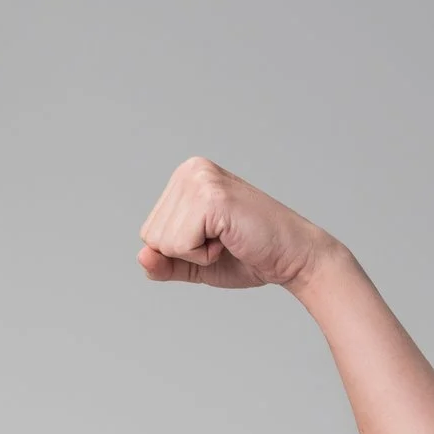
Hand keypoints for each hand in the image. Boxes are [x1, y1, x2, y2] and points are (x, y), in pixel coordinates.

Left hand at [136, 156, 338, 289]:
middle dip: (186, 252)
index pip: (149, 232)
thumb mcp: (194, 263)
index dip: (179, 251)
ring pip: (162, 242)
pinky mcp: (211, 197)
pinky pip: (179, 245)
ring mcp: (200, 180)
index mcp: (185, 178)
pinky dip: (204, 255)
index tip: (215, 239)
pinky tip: (230, 238)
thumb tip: (142, 256)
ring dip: (196, 253)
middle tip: (224, 240)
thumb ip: (164, 263)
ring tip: (228, 238)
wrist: (292, 258)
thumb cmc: (248, 256)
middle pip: (151, 236)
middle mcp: (190, 170)